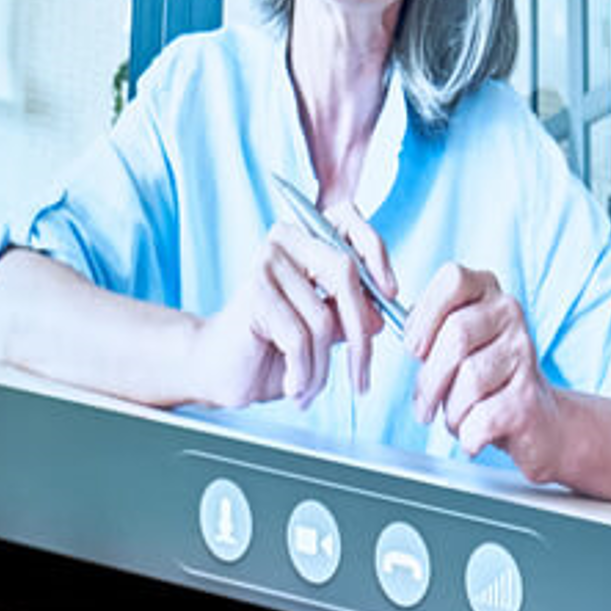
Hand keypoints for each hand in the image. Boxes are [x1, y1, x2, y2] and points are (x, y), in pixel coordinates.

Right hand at [180, 213, 385, 409]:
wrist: (219, 370)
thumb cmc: (269, 350)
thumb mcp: (320, 332)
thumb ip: (346, 317)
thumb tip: (379, 317)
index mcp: (304, 240)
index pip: (349, 222)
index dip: (376, 254)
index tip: (391, 295)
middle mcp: (284, 241)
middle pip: (344, 273)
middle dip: (360, 335)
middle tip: (361, 376)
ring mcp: (267, 263)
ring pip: (323, 318)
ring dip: (322, 367)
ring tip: (309, 388)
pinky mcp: (254, 292)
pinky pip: (298, 338)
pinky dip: (302, 372)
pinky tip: (293, 387)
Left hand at [409, 263, 564, 482]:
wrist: (536, 420)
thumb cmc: (482, 377)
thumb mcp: (453, 343)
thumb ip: (426, 331)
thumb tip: (396, 334)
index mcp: (486, 290)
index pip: (453, 279)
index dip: (424, 315)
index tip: (414, 348)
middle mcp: (510, 312)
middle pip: (456, 335)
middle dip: (429, 378)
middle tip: (423, 403)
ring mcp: (524, 352)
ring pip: (470, 379)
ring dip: (450, 410)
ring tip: (454, 417)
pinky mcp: (530, 397)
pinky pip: (482, 417)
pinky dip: (467, 434)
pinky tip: (473, 432)